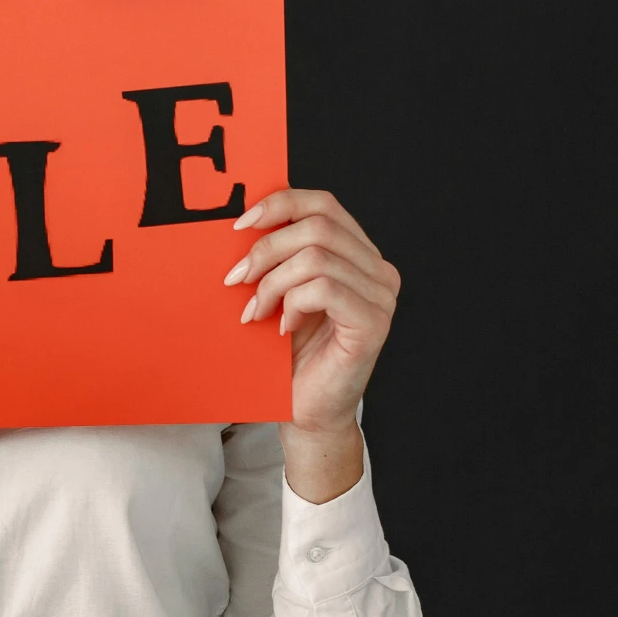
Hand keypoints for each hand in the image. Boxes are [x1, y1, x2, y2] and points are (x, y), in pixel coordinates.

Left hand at [224, 188, 399, 501]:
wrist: (304, 413)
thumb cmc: (290, 356)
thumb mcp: (280, 292)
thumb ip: (277, 254)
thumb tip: (242, 219)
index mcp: (357, 254)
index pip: (323, 203)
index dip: (280, 204)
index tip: (239, 225)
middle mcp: (377, 270)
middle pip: (317, 225)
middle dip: (265, 248)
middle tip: (236, 279)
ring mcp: (381, 296)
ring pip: (316, 257)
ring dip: (273, 283)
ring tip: (255, 312)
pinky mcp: (374, 323)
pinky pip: (324, 289)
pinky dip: (293, 303)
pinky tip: (282, 327)